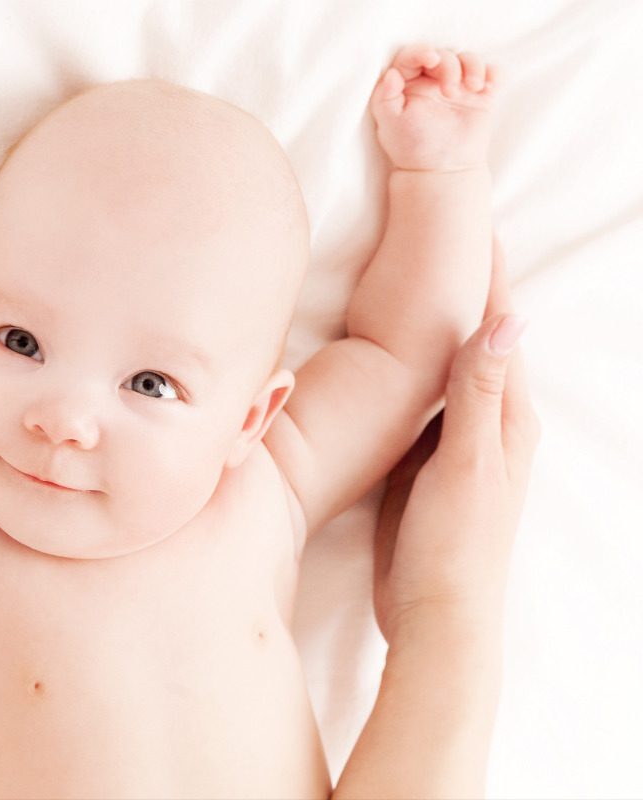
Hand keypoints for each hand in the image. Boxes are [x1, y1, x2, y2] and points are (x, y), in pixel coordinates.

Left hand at [370, 45, 498, 171]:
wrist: (442, 170)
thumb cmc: (412, 148)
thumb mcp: (390, 124)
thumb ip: (384, 97)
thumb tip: (392, 73)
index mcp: (407, 84)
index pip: (412, 57)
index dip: (421, 51)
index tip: (431, 59)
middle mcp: (432, 80)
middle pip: (444, 55)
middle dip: (450, 66)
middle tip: (451, 92)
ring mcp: (458, 85)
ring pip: (469, 58)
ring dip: (474, 66)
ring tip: (473, 87)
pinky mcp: (479, 94)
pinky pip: (492, 72)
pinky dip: (493, 73)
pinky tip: (489, 86)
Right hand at [373, 239, 539, 643]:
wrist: (437, 614)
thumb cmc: (456, 545)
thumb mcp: (468, 465)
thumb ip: (479, 393)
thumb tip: (509, 317)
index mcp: (506, 416)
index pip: (497, 327)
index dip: (487, 275)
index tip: (474, 222)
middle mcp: (487, 423)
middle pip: (476, 339)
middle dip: (464, 287)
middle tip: (445, 233)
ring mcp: (455, 443)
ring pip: (446, 367)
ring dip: (436, 322)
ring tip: (415, 279)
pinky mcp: (426, 462)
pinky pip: (420, 400)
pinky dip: (411, 366)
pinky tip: (393, 356)